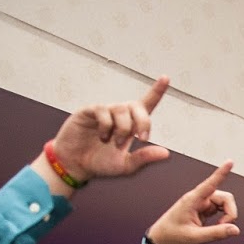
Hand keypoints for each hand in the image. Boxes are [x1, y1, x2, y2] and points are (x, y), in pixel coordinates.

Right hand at [45, 76, 171, 182]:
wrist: (76, 165)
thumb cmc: (101, 164)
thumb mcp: (126, 165)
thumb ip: (144, 158)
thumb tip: (166, 153)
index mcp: (131, 125)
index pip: (146, 105)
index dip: (156, 91)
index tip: (166, 77)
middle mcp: (118, 115)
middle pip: (136, 105)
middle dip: (144, 122)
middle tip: (142, 139)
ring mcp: (103, 112)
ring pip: (121, 109)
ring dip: (123, 128)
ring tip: (114, 143)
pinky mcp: (88, 111)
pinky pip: (103, 110)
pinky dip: (107, 126)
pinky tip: (102, 136)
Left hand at [145, 161, 240, 243]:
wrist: (162, 238)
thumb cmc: (173, 234)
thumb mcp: (194, 237)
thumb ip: (216, 233)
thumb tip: (235, 229)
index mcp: (192, 201)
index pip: (210, 184)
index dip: (221, 173)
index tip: (230, 162)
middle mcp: (199, 198)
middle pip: (225, 197)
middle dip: (230, 212)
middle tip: (224, 226)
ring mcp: (203, 203)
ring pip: (225, 203)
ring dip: (228, 215)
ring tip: (219, 227)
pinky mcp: (205, 208)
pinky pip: (222, 208)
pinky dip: (224, 217)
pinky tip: (218, 224)